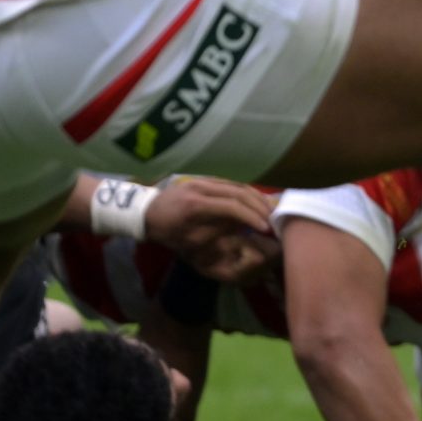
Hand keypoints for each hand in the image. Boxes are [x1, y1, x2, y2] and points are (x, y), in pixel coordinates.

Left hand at [144, 178, 277, 284]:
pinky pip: (232, 183)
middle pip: (239, 192)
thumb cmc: (168, 233)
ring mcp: (204, 180)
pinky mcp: (206, 178)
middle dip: (259, 206)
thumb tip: (242, 227)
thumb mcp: (190, 242)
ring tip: (270, 210)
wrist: (147, 213)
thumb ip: (217, 233)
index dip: (251, 217)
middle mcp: (202, 187)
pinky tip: (258, 202)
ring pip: (238, 184)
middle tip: (274, 219)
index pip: (231, 207)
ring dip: (257, 197)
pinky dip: (248, 192)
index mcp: (195, 205)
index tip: (265, 229)